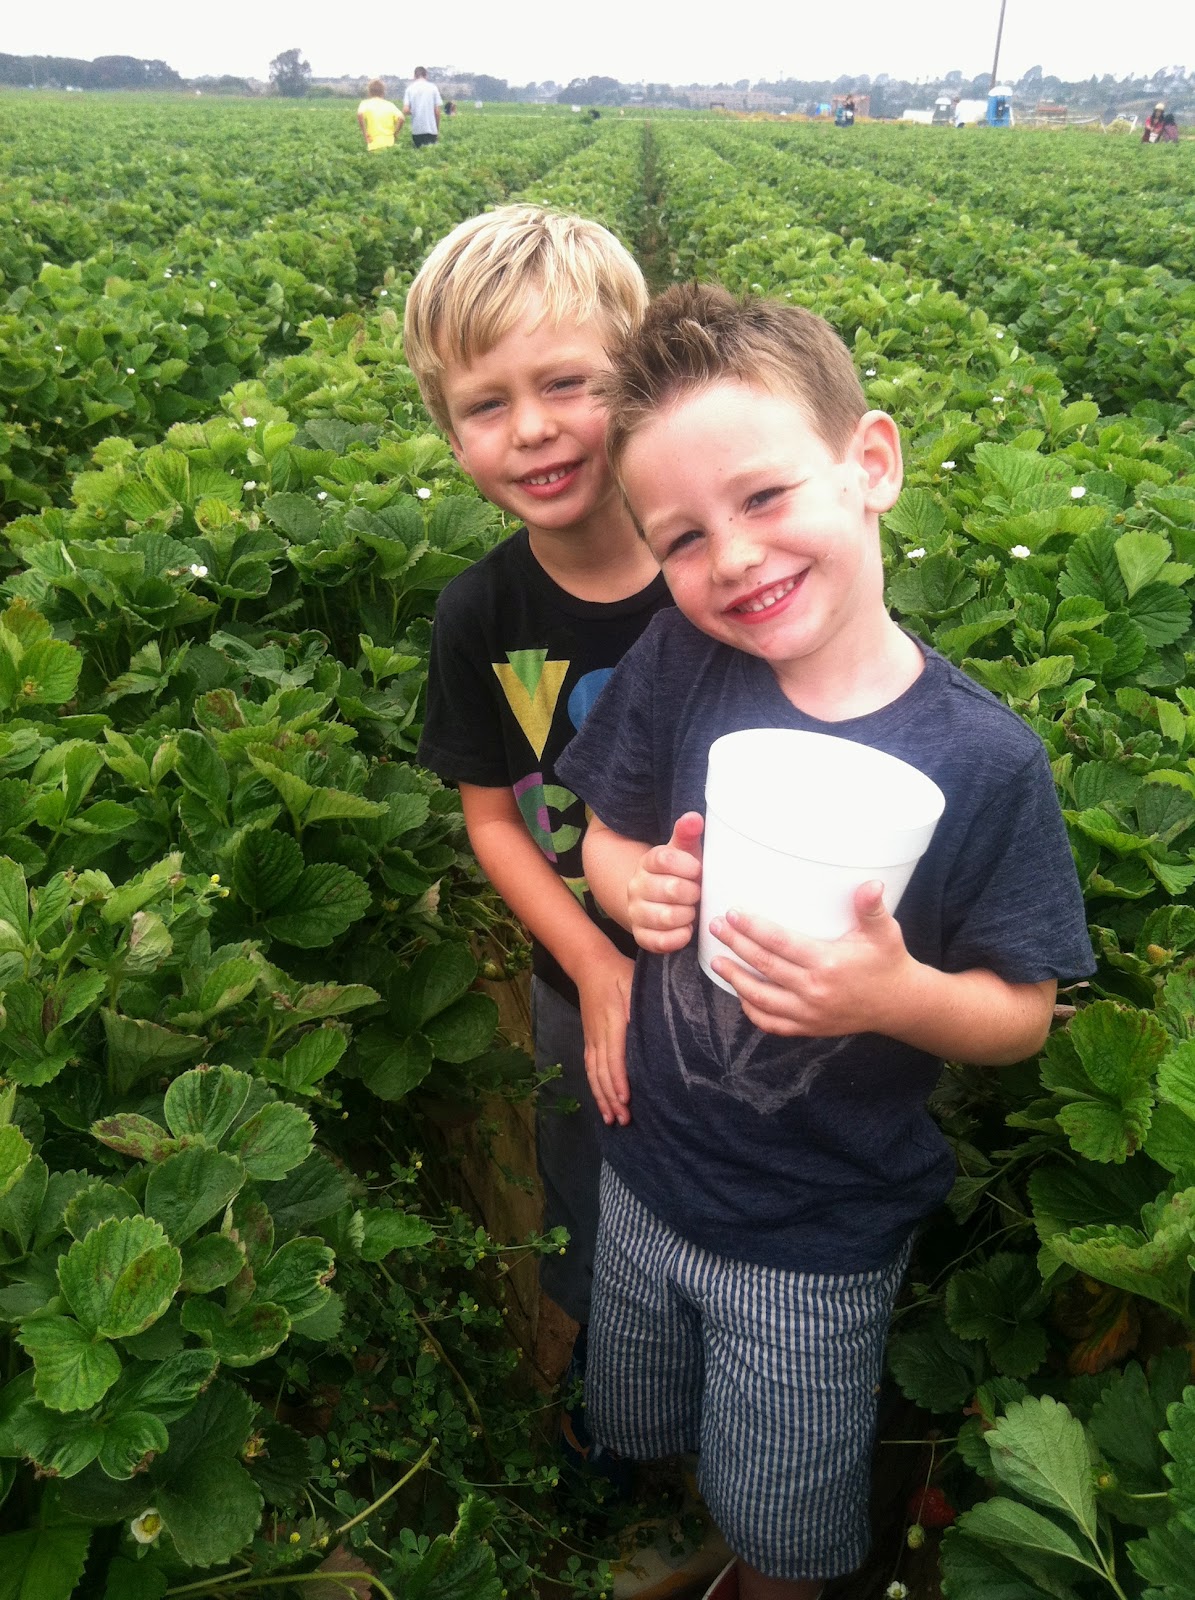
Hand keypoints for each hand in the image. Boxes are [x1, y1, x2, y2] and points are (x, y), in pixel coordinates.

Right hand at [576, 948, 634, 1127]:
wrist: (590, 964)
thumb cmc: (619, 973)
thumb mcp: (634, 983)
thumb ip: (640, 1007)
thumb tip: (650, 1030)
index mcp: (612, 1021)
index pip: (614, 1056)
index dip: (619, 1079)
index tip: (625, 1099)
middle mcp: (598, 1034)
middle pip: (602, 1071)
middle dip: (611, 1098)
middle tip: (624, 1120)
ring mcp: (591, 1037)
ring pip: (594, 1073)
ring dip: (601, 1097)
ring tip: (611, 1119)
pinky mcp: (589, 1038)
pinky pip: (589, 1067)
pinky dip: (594, 1086)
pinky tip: (601, 1101)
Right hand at [626, 812, 703, 953]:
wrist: (657, 901)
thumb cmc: (679, 874)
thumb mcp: (684, 852)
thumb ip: (687, 834)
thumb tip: (694, 818)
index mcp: (648, 862)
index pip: (665, 859)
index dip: (689, 866)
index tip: (698, 870)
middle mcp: (636, 886)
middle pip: (671, 889)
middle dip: (692, 893)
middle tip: (697, 893)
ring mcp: (636, 912)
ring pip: (666, 917)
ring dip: (687, 915)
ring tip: (691, 911)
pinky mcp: (641, 935)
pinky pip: (659, 941)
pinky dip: (678, 937)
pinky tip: (686, 929)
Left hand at [709, 880, 917, 1037]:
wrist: (898, 1003)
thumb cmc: (888, 961)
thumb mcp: (884, 932)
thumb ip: (872, 908)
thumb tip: (871, 884)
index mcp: (827, 964)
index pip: (780, 944)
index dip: (753, 929)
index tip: (733, 914)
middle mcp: (814, 991)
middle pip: (764, 967)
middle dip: (736, 946)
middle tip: (716, 928)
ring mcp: (809, 1013)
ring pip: (761, 998)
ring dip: (735, 979)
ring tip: (716, 961)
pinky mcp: (809, 1027)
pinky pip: (772, 1023)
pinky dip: (752, 1011)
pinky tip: (740, 994)